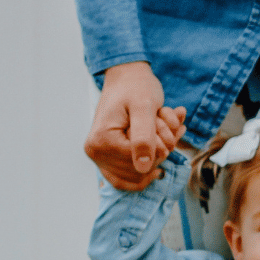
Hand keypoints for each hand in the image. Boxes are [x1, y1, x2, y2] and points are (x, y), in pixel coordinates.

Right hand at [86, 62, 180, 189]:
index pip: (139, 162)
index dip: (158, 145)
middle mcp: (96, 153)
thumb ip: (144, 136)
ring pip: (140, 176)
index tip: (163, 122)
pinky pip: (132, 180)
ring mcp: (101, 159)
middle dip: (159, 148)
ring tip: (161, 129)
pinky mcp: (110, 162)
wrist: (127, 78)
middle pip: (140, 171)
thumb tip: (143, 168)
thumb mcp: (144, 107)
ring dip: (158, 153)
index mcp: (101, 140)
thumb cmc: (135, 87)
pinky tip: (160, 148)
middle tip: (162, 122)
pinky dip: (151, 166)